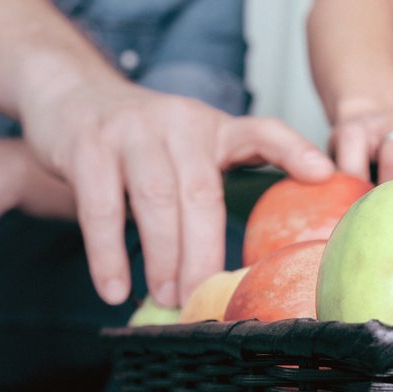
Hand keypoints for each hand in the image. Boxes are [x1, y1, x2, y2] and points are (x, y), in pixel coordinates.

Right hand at [21, 78, 332, 308]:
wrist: (69, 93)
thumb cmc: (139, 139)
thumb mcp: (188, 144)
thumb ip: (213, 184)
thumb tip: (245, 261)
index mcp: (211, 126)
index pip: (260, 131)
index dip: (293, 150)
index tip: (324, 174)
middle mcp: (177, 122)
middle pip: (201, 192)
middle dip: (204, 252)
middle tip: (203, 296)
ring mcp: (131, 131)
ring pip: (155, 199)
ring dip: (163, 256)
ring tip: (166, 297)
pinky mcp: (87, 146)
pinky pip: (100, 207)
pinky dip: (108, 254)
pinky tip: (114, 288)